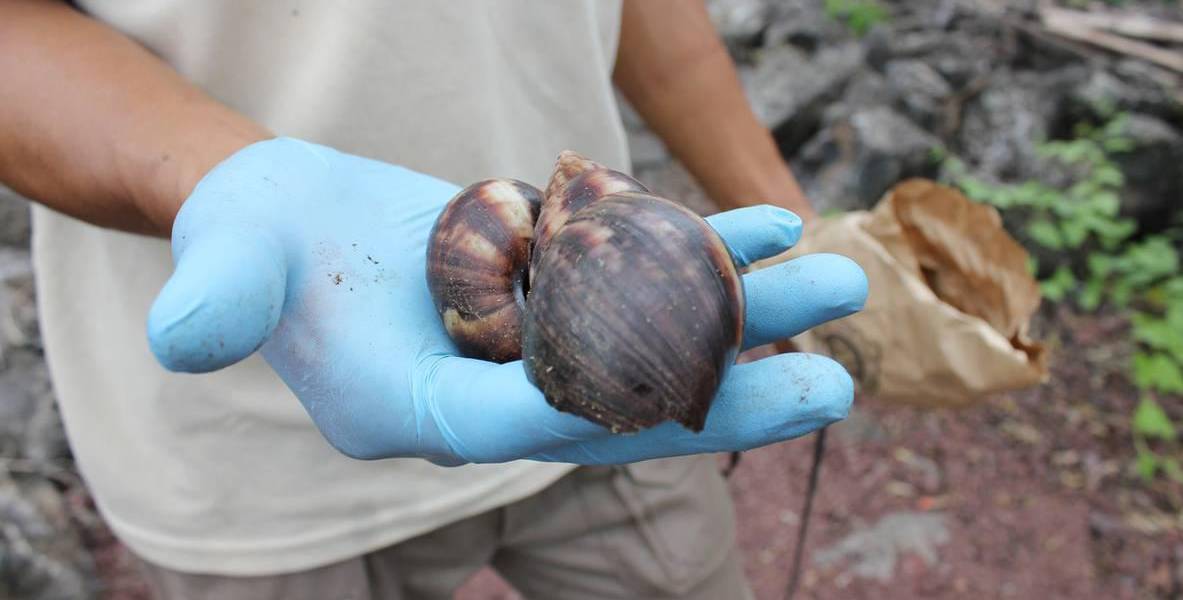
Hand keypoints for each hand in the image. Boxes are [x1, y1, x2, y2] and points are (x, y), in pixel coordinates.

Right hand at [147, 138, 866, 464]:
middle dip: (724, 394)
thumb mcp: (226, 264)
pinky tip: (771, 229)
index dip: (611, 401)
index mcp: (422, 411)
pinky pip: (642, 280)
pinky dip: (706, 254)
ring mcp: (533, 346)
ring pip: (652, 339)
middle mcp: (492, 394)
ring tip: (838, 282)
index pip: (527, 418)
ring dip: (747, 314)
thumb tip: (183, 336)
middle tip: (833, 389)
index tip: (712, 387)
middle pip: (621, 405)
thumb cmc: (252, 244)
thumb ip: (218, 303)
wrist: (287, 221)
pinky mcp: (554, 295)